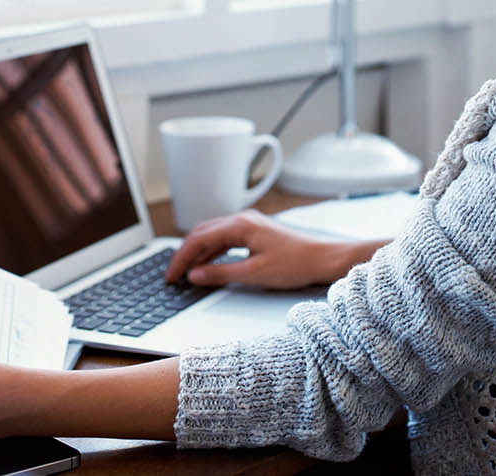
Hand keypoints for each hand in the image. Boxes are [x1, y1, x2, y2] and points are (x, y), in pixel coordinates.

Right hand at [164, 209, 370, 289]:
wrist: (324, 259)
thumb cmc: (296, 264)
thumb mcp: (254, 273)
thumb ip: (220, 273)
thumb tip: (195, 275)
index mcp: (240, 225)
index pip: (198, 238)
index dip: (181, 258)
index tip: (171, 275)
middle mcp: (243, 220)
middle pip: (202, 233)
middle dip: (185, 254)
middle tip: (173, 275)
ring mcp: (250, 225)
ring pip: (213, 236)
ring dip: (198, 254)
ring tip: (187, 273)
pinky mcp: (256, 233)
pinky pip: (226, 240)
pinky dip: (212, 252)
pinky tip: (208, 266)